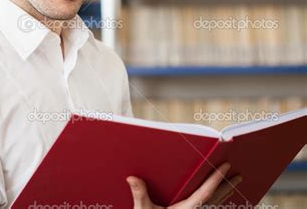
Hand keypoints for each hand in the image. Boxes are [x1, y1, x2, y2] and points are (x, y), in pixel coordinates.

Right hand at [126, 162, 242, 208]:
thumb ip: (140, 195)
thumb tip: (132, 178)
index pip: (207, 192)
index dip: (217, 178)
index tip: (227, 166)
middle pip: (217, 200)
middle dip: (228, 187)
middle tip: (239, 176)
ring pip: (215, 207)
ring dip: (225, 196)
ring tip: (233, 186)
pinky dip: (216, 205)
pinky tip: (218, 202)